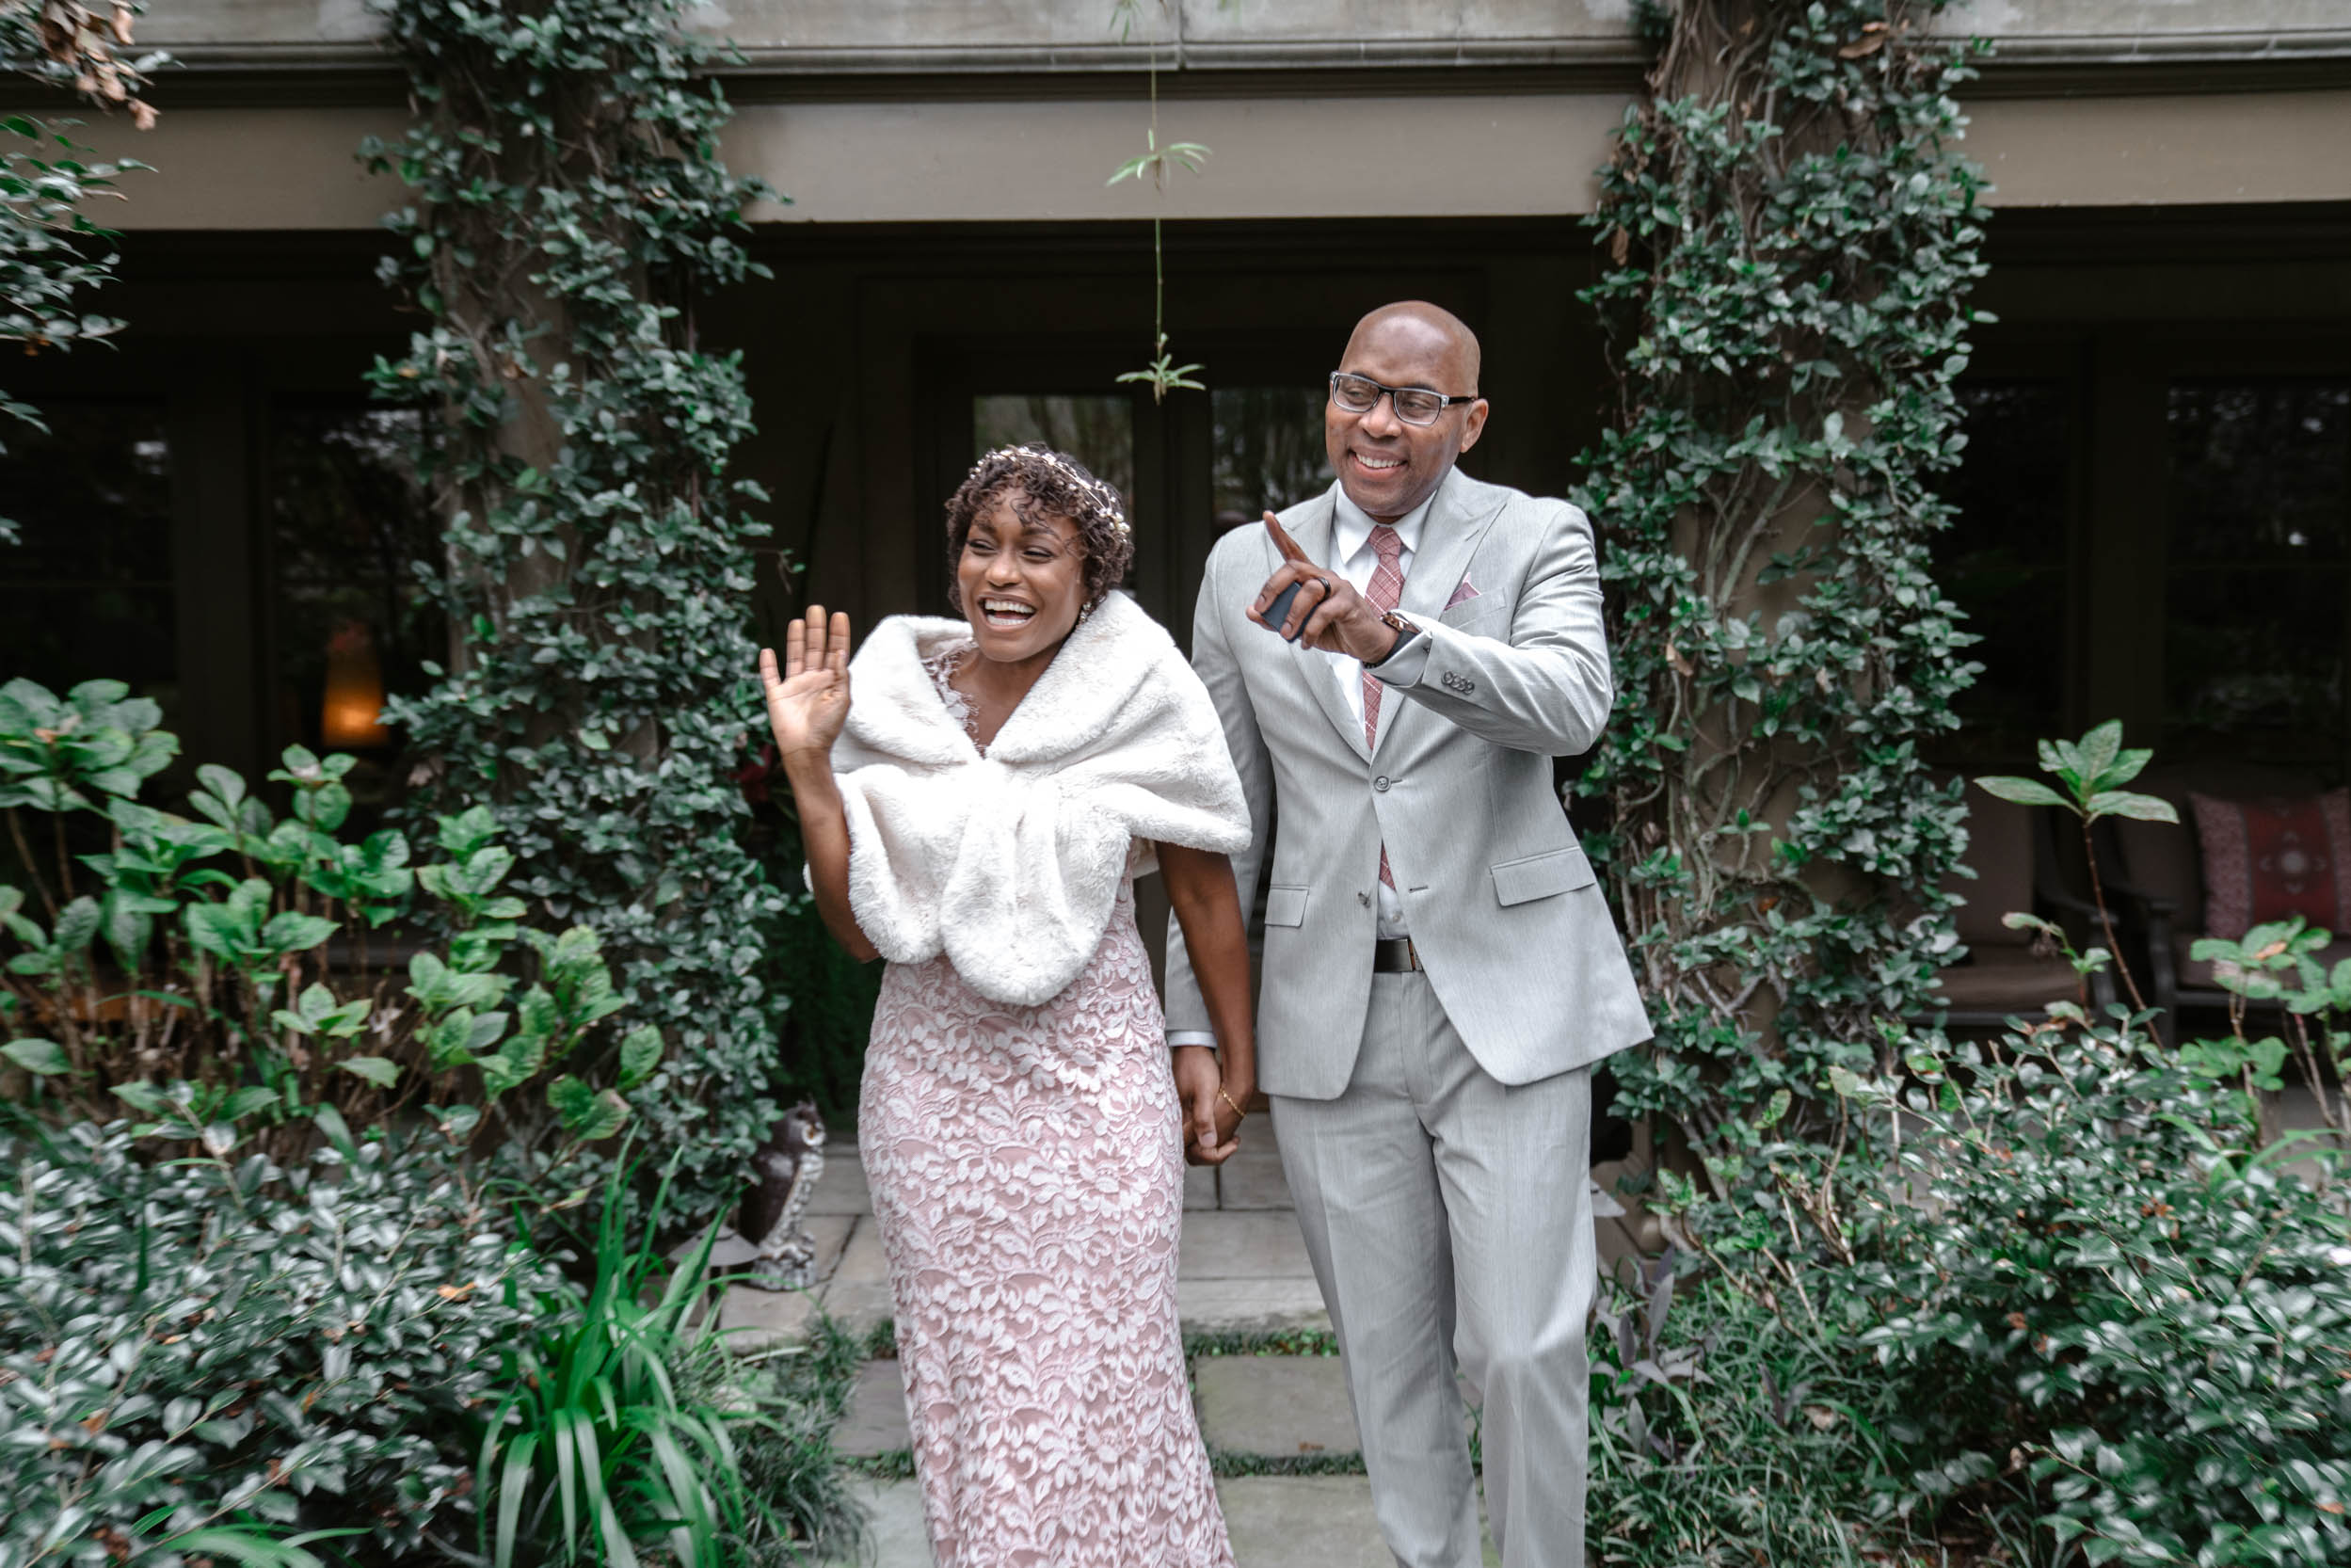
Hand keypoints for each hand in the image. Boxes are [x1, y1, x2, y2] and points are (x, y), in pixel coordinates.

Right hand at [759, 606, 852, 763]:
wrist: (806, 750)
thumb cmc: (827, 728)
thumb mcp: (841, 700)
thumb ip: (841, 675)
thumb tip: (840, 652)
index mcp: (830, 681)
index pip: (835, 652)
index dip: (837, 634)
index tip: (839, 615)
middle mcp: (812, 680)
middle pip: (814, 649)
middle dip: (816, 629)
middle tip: (817, 608)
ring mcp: (794, 687)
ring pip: (795, 656)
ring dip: (795, 639)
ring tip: (798, 621)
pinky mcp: (777, 695)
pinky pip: (770, 676)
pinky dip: (767, 664)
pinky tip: (767, 651)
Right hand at [1171, 1044, 1243, 1165]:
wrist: (1192, 1049)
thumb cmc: (1198, 1068)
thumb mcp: (1204, 1092)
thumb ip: (1204, 1119)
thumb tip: (1210, 1144)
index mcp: (1180, 1122)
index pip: (1195, 1154)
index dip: (1216, 1155)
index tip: (1234, 1142)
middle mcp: (1178, 1123)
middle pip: (1194, 1153)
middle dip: (1216, 1153)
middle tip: (1235, 1139)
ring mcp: (1181, 1118)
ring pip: (1196, 1144)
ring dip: (1215, 1144)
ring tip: (1233, 1135)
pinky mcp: (1186, 1112)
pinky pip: (1197, 1132)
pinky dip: (1212, 1134)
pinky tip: (1225, 1124)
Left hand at [1247, 510, 1401, 663]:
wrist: (1365, 643)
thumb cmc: (1331, 630)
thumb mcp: (1299, 626)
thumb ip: (1275, 618)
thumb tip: (1251, 612)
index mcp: (1311, 578)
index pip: (1293, 550)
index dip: (1279, 533)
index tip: (1266, 515)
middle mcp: (1324, 576)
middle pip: (1294, 567)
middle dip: (1273, 587)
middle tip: (1261, 609)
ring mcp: (1338, 586)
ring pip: (1309, 590)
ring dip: (1292, 614)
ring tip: (1287, 635)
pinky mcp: (1349, 602)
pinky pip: (1324, 612)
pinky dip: (1310, 629)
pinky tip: (1305, 642)